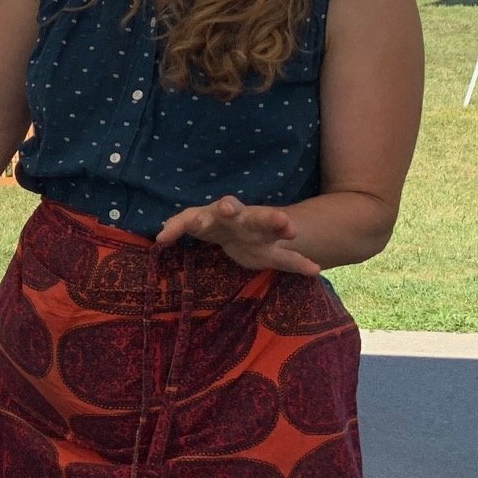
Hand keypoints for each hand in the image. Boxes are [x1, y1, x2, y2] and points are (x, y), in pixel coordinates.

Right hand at [155, 196, 320, 276]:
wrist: (240, 232)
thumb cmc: (257, 243)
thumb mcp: (275, 254)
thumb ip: (293, 261)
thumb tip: (316, 269)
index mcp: (259, 222)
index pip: (269, 219)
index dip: (277, 222)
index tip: (288, 227)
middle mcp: (237, 215)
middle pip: (236, 209)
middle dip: (232, 207)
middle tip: (230, 208)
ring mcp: (215, 216)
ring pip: (204, 213)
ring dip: (196, 218)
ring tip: (186, 224)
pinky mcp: (198, 221)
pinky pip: (183, 222)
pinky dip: (173, 227)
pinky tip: (161, 238)